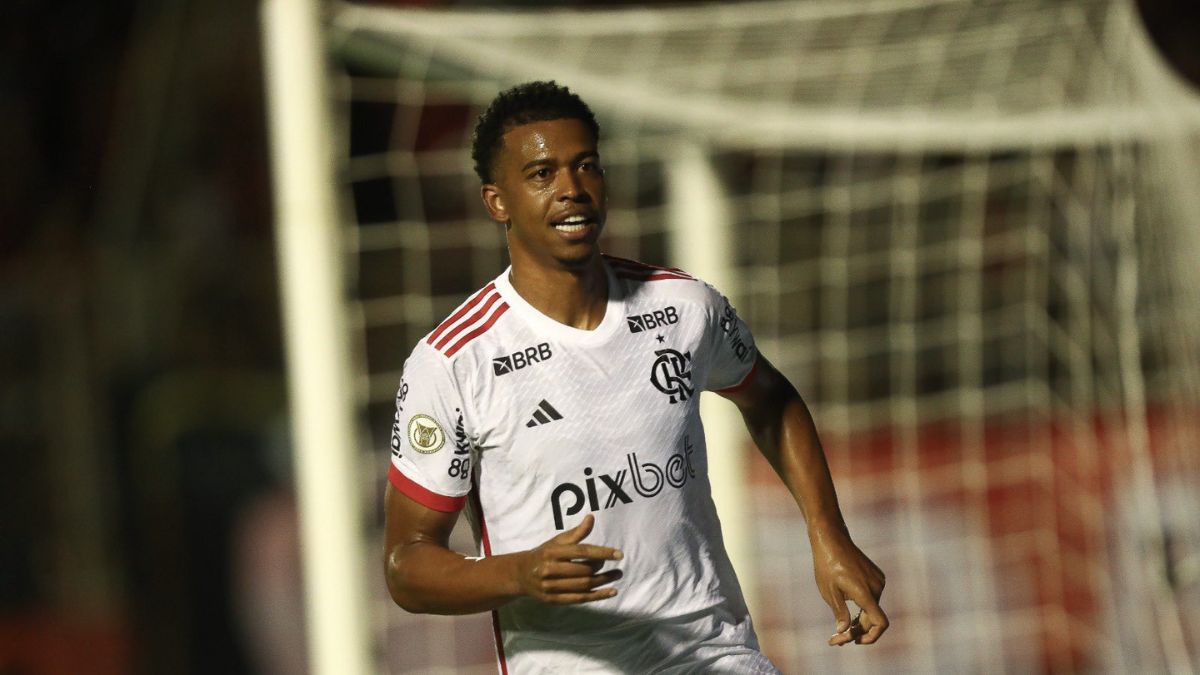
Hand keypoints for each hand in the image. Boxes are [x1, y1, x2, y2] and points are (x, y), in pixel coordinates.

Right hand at [516, 514, 623, 604]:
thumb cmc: (544, 554)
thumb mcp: (557, 541)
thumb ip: (576, 533)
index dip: (602, 553)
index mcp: (552, 552)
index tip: (619, 554)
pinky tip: (612, 591)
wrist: (520, 575)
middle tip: (614, 564)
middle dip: (602, 567)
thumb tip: (591, 518)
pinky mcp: (554, 600)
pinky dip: (598, 595)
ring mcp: (551, 587)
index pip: (581, 552)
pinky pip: (580, 599)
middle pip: (584, 570)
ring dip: (604, 581)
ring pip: (584, 585)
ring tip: (617, 575)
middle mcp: (550, 570)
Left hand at [810, 528, 887, 645]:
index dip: (871, 637)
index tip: (855, 641)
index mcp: (864, 592)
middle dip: (856, 632)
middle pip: (873, 619)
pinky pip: (872, 598)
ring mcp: (878, 581)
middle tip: (835, 639)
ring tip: (840, 629)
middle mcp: (876, 587)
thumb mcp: (828, 592)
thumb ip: (840, 613)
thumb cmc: (826, 565)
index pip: (880, 622)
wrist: (832, 540)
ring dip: (859, 621)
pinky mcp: (877, 577)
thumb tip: (844, 631)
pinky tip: (847, 611)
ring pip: (872, 609)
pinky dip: (862, 608)